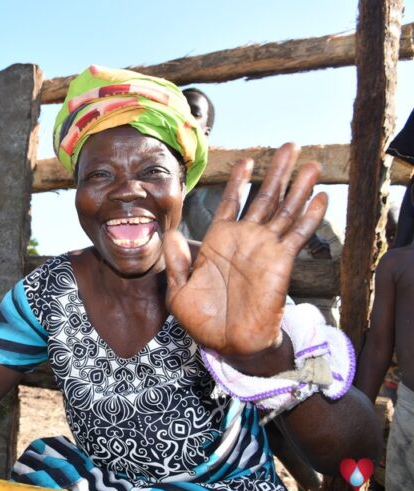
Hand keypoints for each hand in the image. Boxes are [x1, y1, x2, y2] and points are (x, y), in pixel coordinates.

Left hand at [164, 143, 326, 356]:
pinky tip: (321, 196)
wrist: (227, 344)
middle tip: (291, 146)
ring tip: (311, 163)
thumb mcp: (178, 290)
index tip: (247, 160)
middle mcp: (245, 240)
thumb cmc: (202, 320)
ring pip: (285, 210)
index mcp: (219, 242)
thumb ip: (177, 262)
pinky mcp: (280, 262)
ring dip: (298, 187)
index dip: (240, 181)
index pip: (232, 202)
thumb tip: (171, 233)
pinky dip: (310, 216)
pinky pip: (296, 235)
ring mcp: (264, 249)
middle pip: (264, 197)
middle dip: (278, 172)